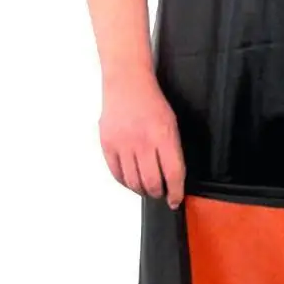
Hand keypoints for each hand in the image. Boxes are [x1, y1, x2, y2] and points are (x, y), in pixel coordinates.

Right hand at [99, 71, 186, 208]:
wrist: (127, 83)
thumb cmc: (152, 102)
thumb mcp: (172, 123)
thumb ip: (172, 150)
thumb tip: (173, 177)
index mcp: (163, 135)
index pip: (173, 174)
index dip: (176, 192)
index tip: (175, 200)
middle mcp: (142, 141)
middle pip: (151, 182)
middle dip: (158, 193)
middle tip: (161, 193)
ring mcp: (122, 143)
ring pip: (133, 181)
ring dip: (142, 190)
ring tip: (146, 188)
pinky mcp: (107, 144)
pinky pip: (116, 173)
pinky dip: (125, 182)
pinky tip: (131, 181)